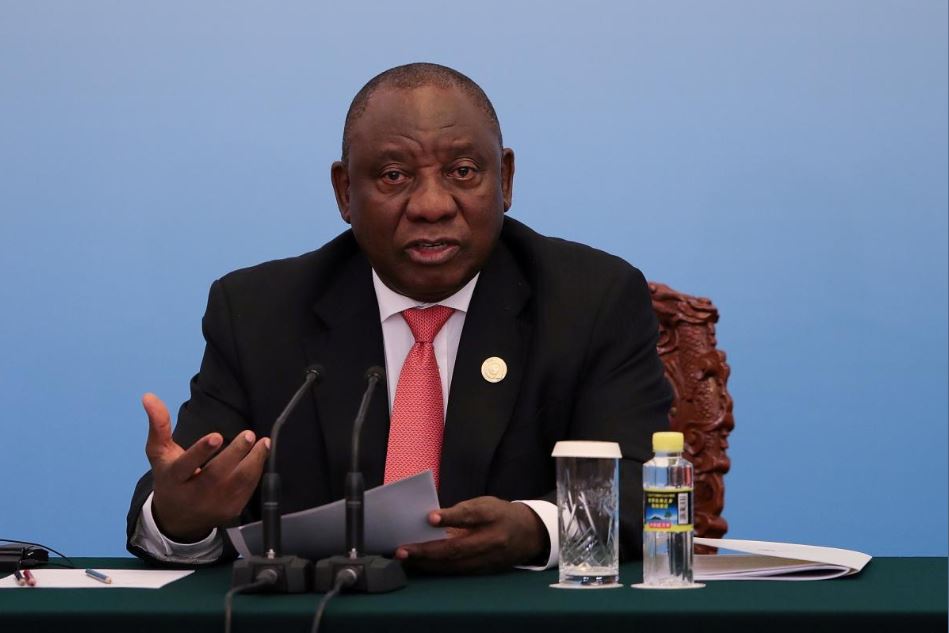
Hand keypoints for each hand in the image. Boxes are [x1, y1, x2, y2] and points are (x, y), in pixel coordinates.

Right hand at [143, 393, 269, 541]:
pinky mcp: (230, 511)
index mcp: (174, 480)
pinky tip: (262, 454)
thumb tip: (149, 396)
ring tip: (263, 442)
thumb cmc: (170, 478)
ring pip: (237, 483)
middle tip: (248, 434)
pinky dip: (256, 471)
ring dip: (253, 461)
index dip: (201, 452)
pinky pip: (247, 490)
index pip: (186, 466)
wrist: (177, 519)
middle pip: (216, 475)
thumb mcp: (160, 454)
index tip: (216, 436)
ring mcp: (213, 506)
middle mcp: (193, 496)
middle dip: (235, 454)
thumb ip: (158, 425)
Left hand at [395, 496, 547, 573]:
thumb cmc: (500, 514)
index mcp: (492, 515)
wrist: (530, 533)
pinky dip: (438, 569)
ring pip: (455, 565)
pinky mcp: (485, 570)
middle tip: (402, 550)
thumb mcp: (485, 504)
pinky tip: (421, 566)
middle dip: (427, 551)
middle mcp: (492, 539)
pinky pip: (458, 572)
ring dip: (428, 564)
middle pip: (457, 548)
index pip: (470, 515)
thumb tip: (430, 520)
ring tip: (406, 560)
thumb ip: (461, 512)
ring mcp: (489, 558)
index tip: (429, 518)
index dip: (450, 516)